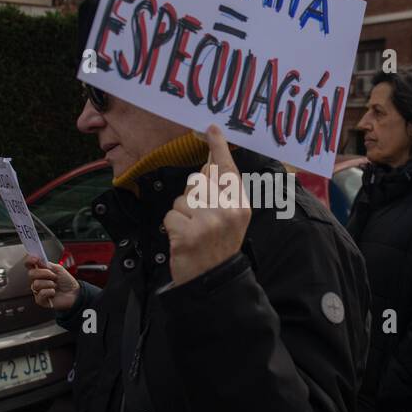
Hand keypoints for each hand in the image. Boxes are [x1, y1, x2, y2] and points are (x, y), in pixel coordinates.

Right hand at [26, 255, 80, 310]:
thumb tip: (38, 261)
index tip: (36, 259)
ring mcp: (37, 290)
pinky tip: (54, 292)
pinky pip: (41, 293)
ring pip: (36, 284)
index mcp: (39, 271)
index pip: (28, 264)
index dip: (29, 260)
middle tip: (53, 275)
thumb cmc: (66, 281)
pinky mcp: (40, 300)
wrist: (73, 293)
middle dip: (44, 273)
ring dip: (49, 283)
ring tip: (55, 285)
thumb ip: (47, 264)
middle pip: (31, 274)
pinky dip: (50, 292)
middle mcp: (36, 280)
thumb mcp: (58, 269)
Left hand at [162, 124, 250, 286]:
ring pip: (182, 198)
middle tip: (201, 219)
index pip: (227, 169)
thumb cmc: (220, 247)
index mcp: (240, 205)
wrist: (215, 283)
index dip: (218, 147)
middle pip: (199, 181)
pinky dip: (173, 227)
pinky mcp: (188, 234)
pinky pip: (171, 215)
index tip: (210, 128)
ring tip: (194, 231)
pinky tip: (183, 240)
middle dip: (193, 195)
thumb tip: (207, 165)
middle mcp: (227, 210)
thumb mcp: (231, 219)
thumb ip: (222, 193)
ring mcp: (208, 222)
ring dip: (182, 213)